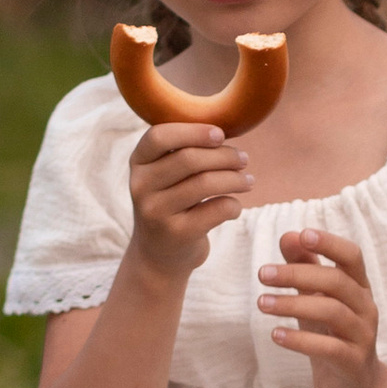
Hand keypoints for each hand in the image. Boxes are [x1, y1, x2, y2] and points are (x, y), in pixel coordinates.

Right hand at [129, 118, 250, 277]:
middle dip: (224, 156)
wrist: (158, 258)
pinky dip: (234, 205)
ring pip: (205, 183)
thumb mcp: (164, 177)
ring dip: (236, 179)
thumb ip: (183, 153)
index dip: (193, 131)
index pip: (160, 136)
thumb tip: (225, 129)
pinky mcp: (177, 234)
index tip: (220, 134)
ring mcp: (156, 212)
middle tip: (243, 160)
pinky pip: (217, 209)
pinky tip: (234, 206)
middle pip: (189, 159)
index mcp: (138, 164)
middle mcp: (141, 187)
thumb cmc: (171, 205)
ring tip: (248, 181)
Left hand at [257, 229, 383, 387]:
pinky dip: (300, 340)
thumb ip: (305, 268)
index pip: (351, 256)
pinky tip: (275, 335)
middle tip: (262, 273)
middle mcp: (366, 307)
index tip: (301, 235)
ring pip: (332, 312)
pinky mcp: (353, 363)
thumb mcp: (318, 300)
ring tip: (261, 303)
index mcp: (359, 287)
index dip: (329, 243)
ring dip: (293, 304)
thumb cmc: (332, 336)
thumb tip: (289, 235)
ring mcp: (363, 336)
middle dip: (297, 274)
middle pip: (336, 281)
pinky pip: (328, 348)